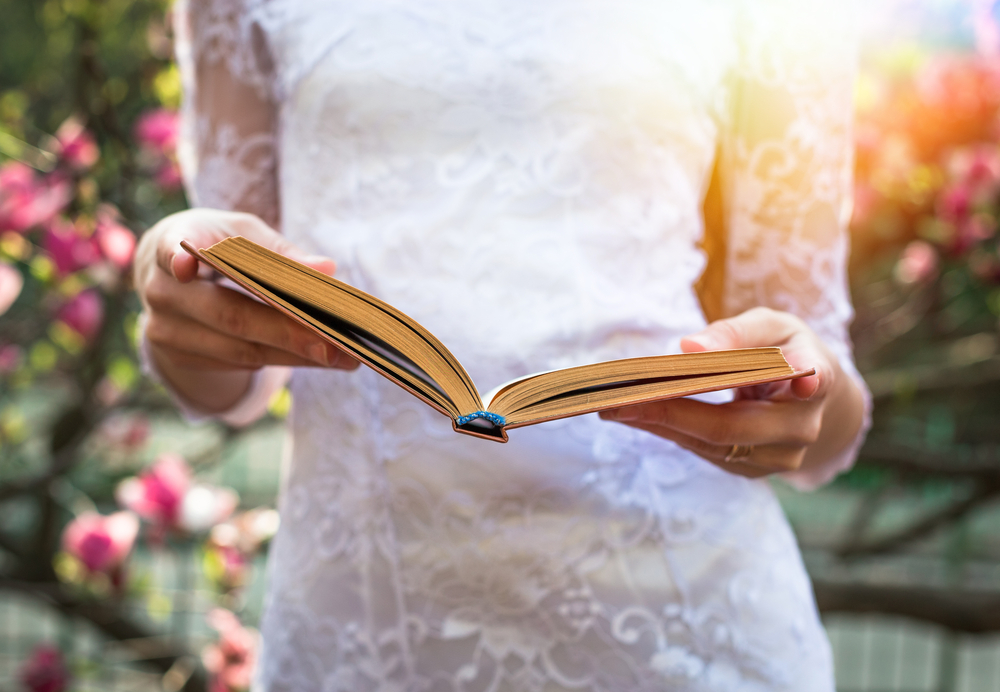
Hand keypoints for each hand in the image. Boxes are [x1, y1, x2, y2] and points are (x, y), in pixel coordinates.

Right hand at [135, 209, 357, 410]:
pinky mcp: (180, 357)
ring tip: (344, 356)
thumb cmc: (217, 244)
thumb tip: (326, 269)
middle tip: (337, 342)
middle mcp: (162, 289)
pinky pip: (240, 364)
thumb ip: (280, 251)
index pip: (172, 249)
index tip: (187, 265)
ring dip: (296, 355)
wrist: (170, 275)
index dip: (178, 257)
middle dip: (289, 332)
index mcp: (175, 241)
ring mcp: (166, 328)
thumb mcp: (243, 233)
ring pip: (240, 349)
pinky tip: (319, 358)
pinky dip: (284, 360)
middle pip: (231, 315)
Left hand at [599, 307, 864, 477]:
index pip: (814, 381)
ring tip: (612, 405)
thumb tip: (690, 349)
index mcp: (817, 378)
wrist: (808, 394)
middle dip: (672, 411)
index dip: (805, 380)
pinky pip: (703, 451)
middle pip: (734, 426)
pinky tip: (633, 415)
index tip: (801, 378)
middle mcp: (802, 427)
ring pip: (711, 444)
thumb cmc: (784, 348)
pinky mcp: (751, 469)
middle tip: (621, 398)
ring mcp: (777, 457)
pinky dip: (667, 430)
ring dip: (658, 424)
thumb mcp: (770, 326)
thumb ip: (736, 332)